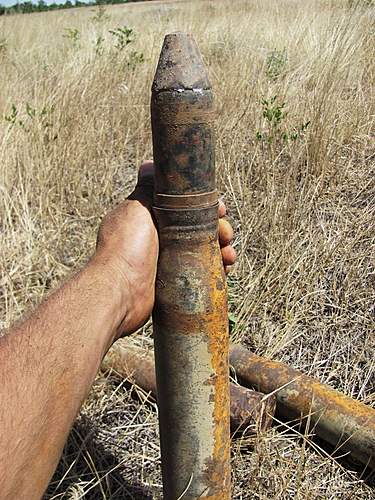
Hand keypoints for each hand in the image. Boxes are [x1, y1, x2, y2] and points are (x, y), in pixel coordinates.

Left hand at [95, 160, 235, 338]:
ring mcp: (165, 262)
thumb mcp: (137, 208)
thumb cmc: (125, 248)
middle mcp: (158, 239)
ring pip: (201, 250)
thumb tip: (149, 162)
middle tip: (226, 233)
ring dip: (220, 249)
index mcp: (150, 219)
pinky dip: (215, 269)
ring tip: (229, 254)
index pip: (185, 207)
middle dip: (217, 228)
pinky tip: (225, 268)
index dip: (205, 206)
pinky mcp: (172, 282)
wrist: (119, 293)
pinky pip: (199, 272)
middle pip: (197, 229)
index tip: (220, 208)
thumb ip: (148, 187)